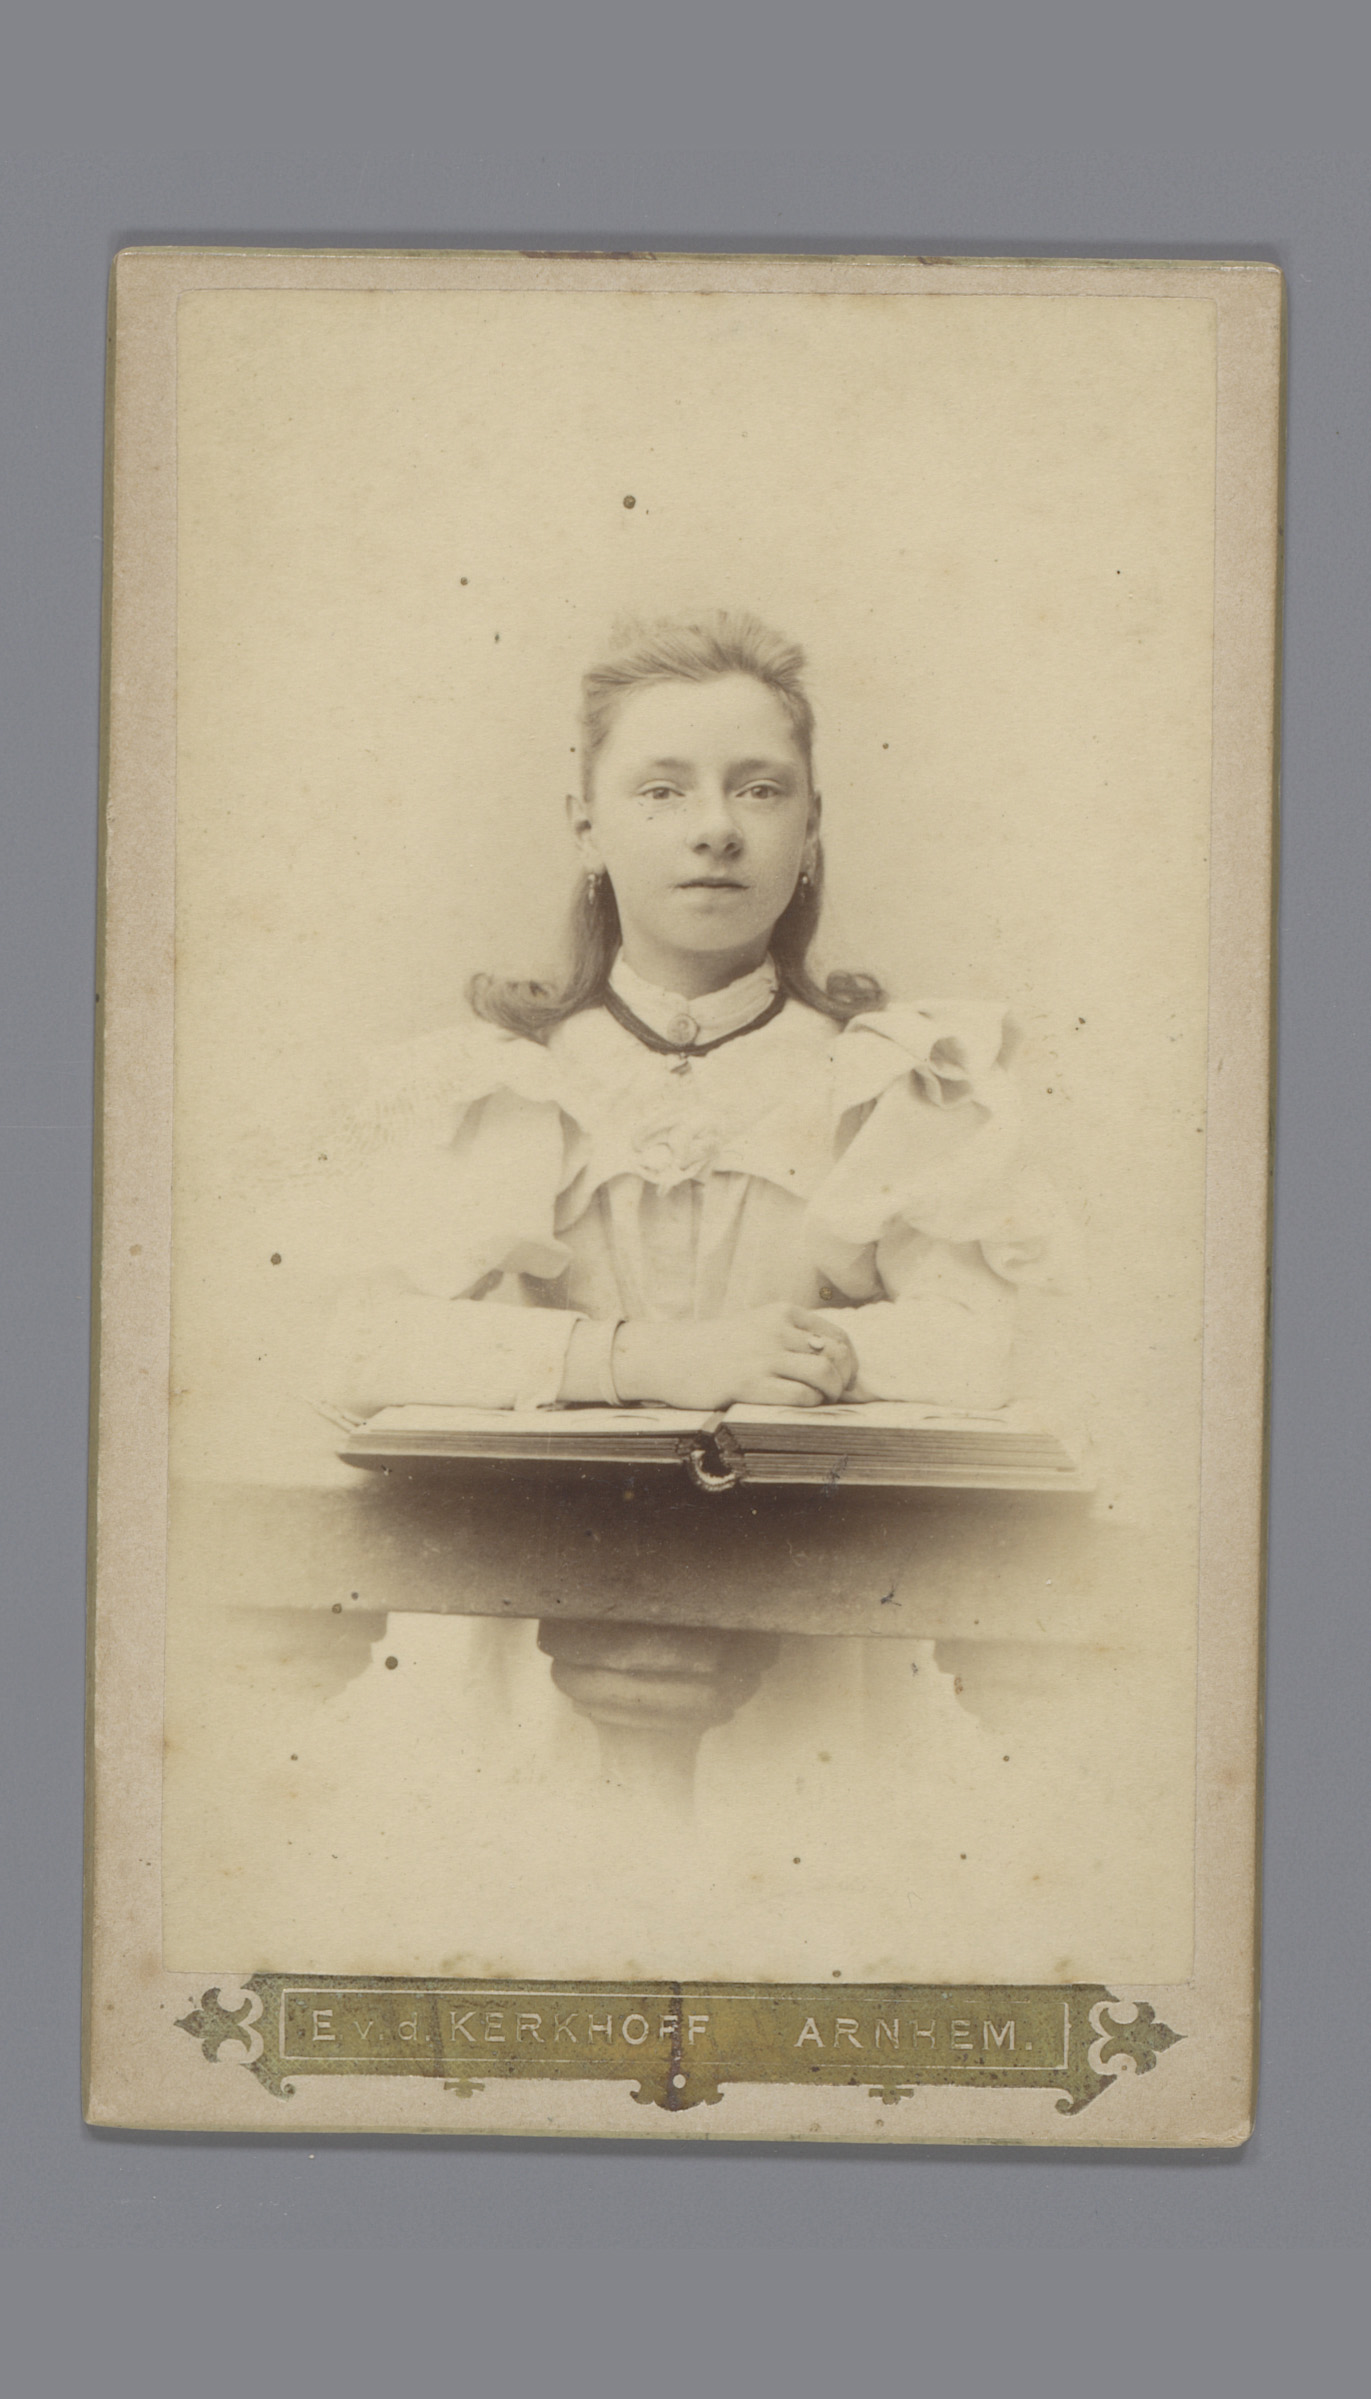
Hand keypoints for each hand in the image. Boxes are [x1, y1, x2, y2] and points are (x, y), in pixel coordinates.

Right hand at [611, 1303, 857, 1409]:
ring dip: (831, 1393)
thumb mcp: (757, 1326)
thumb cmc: (717, 1346)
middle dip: (844, 1379)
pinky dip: (809, 1404)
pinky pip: (799, 1396)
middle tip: (837, 1394)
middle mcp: (776, 1330)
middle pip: (835, 1355)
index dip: (850, 1361)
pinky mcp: (749, 1383)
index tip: (845, 1377)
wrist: (671, 1355)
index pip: (838, 1335)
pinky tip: (799, 1405)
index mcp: (781, 1312)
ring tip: (821, 1401)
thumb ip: (791, 1336)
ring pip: (823, 1374)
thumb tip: (835, 1360)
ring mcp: (762, 1356)